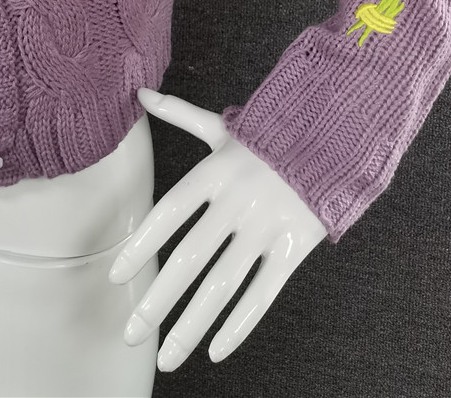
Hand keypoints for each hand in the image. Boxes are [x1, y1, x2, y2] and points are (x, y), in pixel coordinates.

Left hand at [109, 88, 327, 371]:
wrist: (335, 136)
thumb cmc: (270, 135)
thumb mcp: (224, 126)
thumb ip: (179, 114)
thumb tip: (139, 93)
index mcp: (215, 172)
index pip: (168, 214)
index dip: (141, 246)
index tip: (115, 277)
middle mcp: (237, 202)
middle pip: (190, 259)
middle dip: (157, 301)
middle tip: (129, 333)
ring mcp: (266, 227)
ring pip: (222, 286)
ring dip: (191, 325)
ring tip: (166, 357)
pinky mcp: (293, 248)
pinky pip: (262, 294)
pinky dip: (239, 325)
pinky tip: (215, 350)